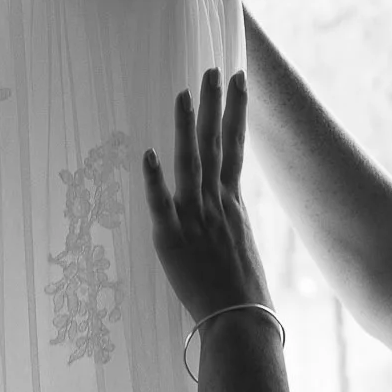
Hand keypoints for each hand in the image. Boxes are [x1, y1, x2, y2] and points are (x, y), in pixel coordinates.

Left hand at [142, 67, 272, 326]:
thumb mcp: (240, 246)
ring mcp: (195, 221)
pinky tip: (149, 155)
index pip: (233, 148)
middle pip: (215, 146)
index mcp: (232, 205)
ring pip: (190, 167)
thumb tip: (225, 206)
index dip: (235, 113)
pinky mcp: (172, 242)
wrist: (241, 322)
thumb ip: (228, 221)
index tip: (238, 80)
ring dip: (187, 129)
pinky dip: (155, 182)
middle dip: (215, 106)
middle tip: (214, 69)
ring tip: (185, 95)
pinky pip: (162, 208)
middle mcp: (215, 206)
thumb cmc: (241, 293)